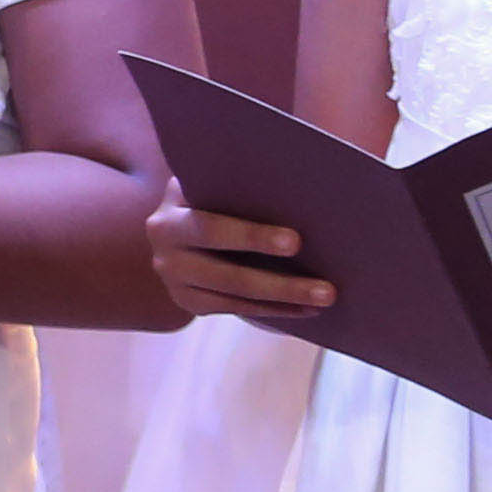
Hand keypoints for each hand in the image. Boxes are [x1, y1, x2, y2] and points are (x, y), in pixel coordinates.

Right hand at [149, 188, 332, 320]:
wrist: (182, 221)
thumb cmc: (216, 191)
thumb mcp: (216, 181)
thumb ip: (243, 183)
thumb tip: (309, 183)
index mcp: (171, 212)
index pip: (211, 228)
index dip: (253, 237)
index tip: (297, 242)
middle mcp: (164, 247)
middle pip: (227, 273)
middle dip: (279, 282)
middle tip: (327, 288)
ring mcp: (174, 278)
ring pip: (235, 295)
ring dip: (285, 299)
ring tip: (327, 298)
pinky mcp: (187, 300)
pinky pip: (235, 309)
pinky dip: (275, 310)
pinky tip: (309, 308)